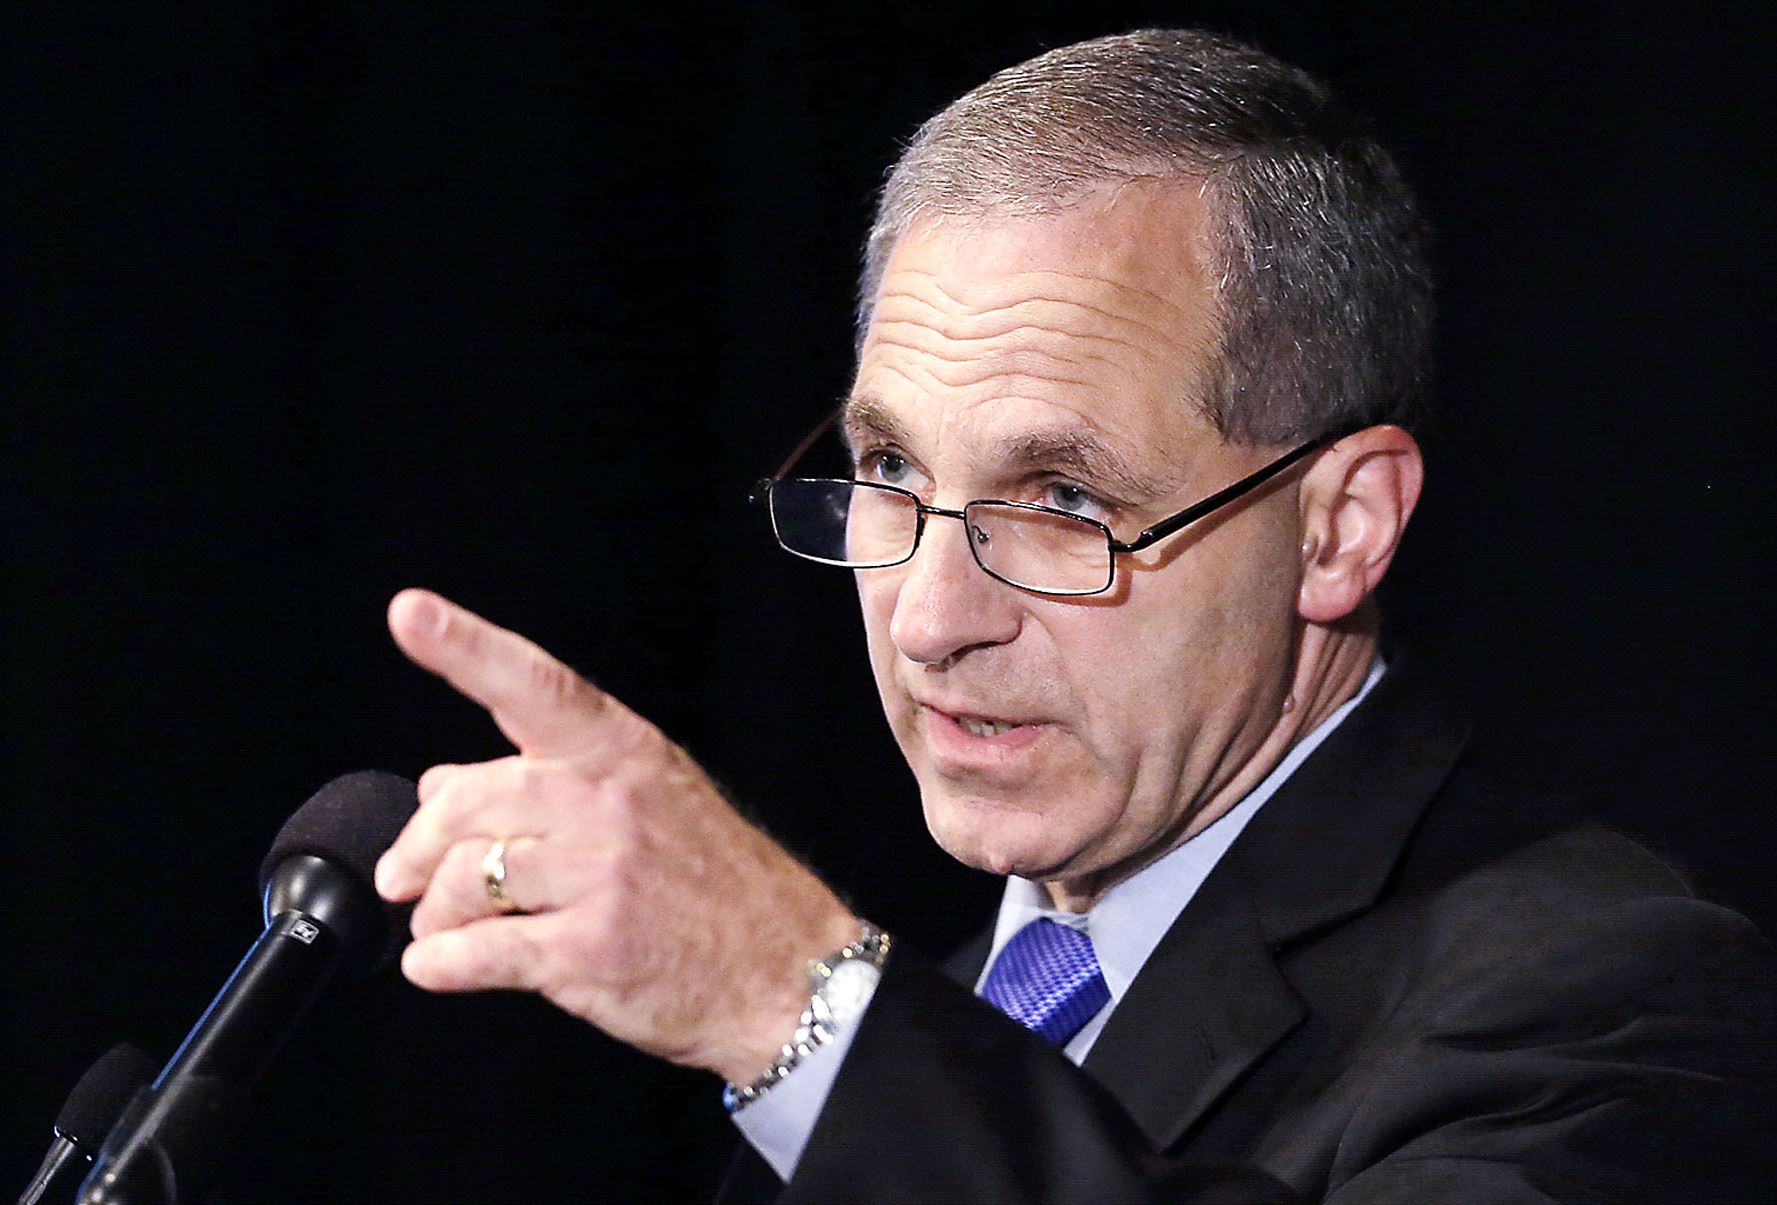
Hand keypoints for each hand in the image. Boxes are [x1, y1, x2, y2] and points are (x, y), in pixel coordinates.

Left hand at [374, 588, 859, 1083]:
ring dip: (433, 914)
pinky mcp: (589, 951)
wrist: (788, 968)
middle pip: (470, 799)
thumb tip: (443, 782)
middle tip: (401, 876)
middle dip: (418, 845)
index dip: (466, 648)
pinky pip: (478, 950)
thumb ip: (553, 781)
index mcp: (623, 752)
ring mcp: (599, 876)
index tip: (411, 613)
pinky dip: (440, 962)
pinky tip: (438, 965)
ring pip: (465, 878)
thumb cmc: (719, 884)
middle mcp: (607, 803)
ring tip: (439, 931)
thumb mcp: (654, 800)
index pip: (536, 685)